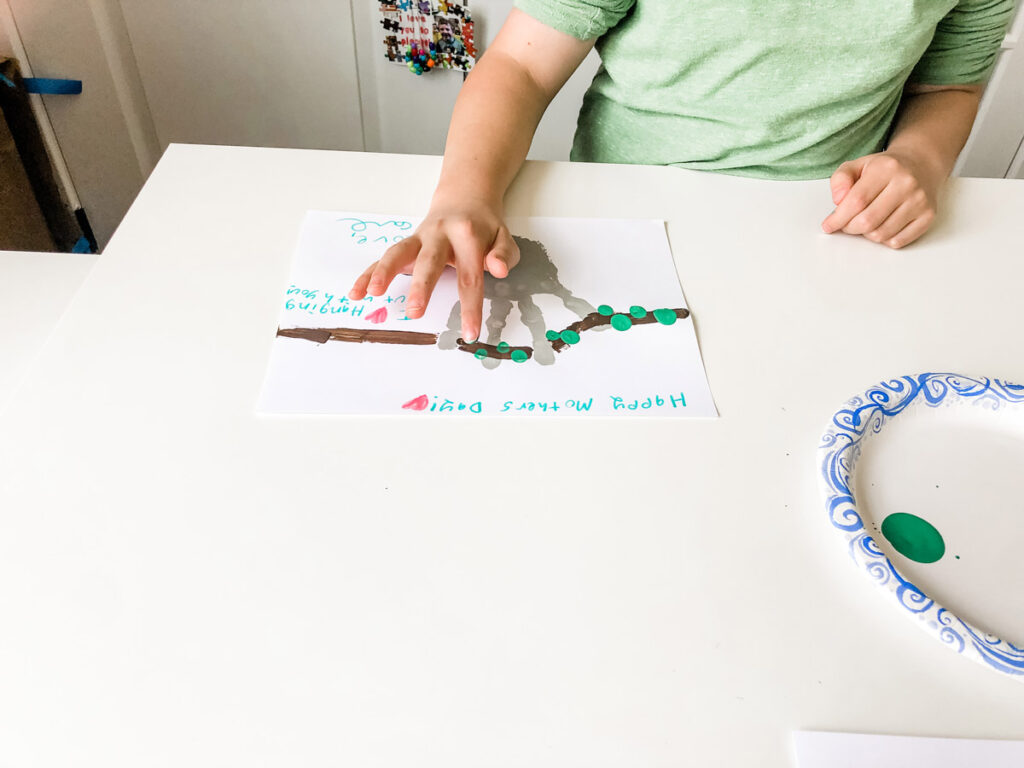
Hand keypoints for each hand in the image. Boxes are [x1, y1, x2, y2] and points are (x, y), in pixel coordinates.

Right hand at [347, 199, 519, 341]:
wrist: (465, 199)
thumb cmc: (484, 227)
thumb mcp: (503, 237)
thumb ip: (503, 254)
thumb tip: (499, 270)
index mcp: (467, 235)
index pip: (469, 276)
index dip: (469, 306)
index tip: (469, 332)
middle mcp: (439, 234)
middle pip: (429, 262)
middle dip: (420, 287)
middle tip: (414, 311)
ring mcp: (419, 238)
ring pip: (399, 252)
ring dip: (385, 271)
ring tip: (374, 293)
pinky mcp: (407, 244)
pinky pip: (384, 258)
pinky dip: (369, 273)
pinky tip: (356, 292)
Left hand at [821, 150, 941, 248]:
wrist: (921, 164)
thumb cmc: (885, 169)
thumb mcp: (858, 165)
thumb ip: (841, 179)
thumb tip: (838, 200)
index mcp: (886, 169)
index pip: (856, 201)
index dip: (838, 218)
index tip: (828, 225)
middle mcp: (906, 184)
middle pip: (867, 221)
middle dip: (850, 228)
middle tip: (846, 224)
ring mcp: (920, 201)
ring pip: (881, 234)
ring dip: (866, 234)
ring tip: (866, 222)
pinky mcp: (928, 216)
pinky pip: (898, 241)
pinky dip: (884, 239)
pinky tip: (882, 226)